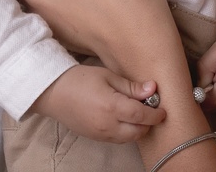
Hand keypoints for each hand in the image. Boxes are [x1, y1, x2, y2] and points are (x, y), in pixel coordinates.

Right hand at [31, 65, 164, 142]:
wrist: (52, 92)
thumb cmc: (79, 79)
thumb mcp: (107, 76)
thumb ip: (130, 86)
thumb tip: (152, 89)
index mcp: (112, 107)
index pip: (142, 116)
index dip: (156, 114)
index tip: (163, 110)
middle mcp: (107, 125)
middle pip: (138, 131)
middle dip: (148, 123)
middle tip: (151, 109)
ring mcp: (100, 134)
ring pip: (128, 138)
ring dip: (137, 129)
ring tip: (137, 113)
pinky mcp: (95, 137)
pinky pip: (117, 139)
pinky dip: (125, 132)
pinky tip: (123, 118)